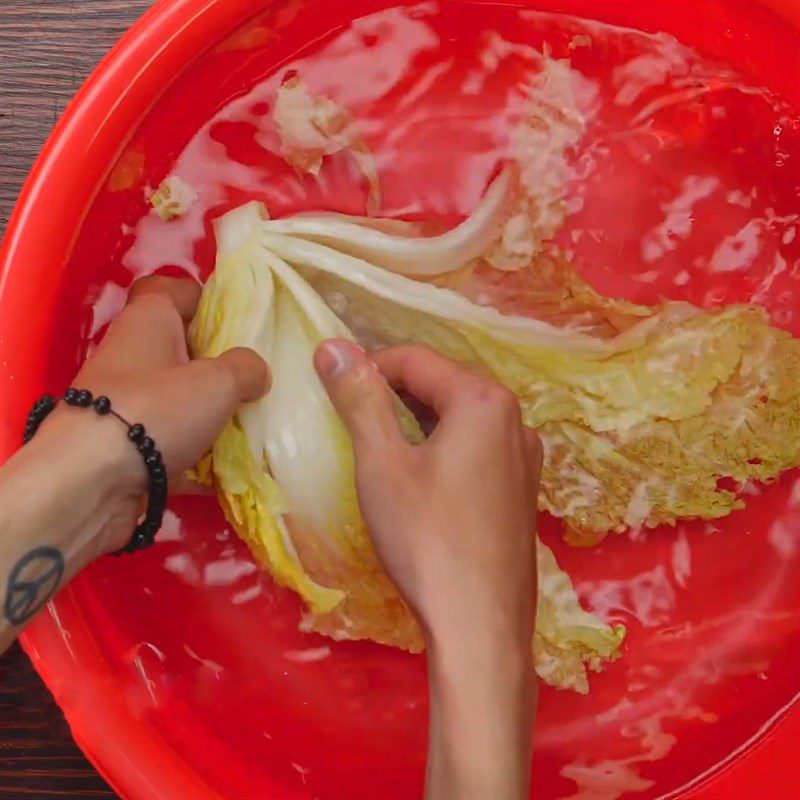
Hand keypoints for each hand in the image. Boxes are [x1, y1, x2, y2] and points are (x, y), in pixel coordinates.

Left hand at [47, 276, 268, 552]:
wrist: (88, 484)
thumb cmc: (154, 413)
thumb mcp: (218, 382)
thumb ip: (247, 369)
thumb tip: (255, 372)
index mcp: (148, 321)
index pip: (171, 290)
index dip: (203, 299)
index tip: (236, 321)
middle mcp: (131, 356)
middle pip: (179, 349)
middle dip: (217, 365)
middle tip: (254, 380)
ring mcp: (124, 405)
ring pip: (176, 400)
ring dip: (209, 413)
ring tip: (250, 427)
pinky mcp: (123, 447)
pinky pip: (168, 444)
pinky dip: (195, 456)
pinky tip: (228, 472)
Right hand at [314, 339, 540, 799]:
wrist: (480, 624)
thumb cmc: (425, 538)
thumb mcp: (381, 463)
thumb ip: (359, 398)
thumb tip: (332, 345)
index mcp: (484, 399)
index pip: (415, 359)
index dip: (367, 368)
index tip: (333, 392)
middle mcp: (515, 417)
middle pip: (442, 384)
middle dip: (393, 394)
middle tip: (353, 425)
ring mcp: (525, 455)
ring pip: (460, 417)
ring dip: (417, 422)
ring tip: (381, 451)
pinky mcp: (523, 488)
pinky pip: (478, 447)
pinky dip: (443, 448)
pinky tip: (421, 479)